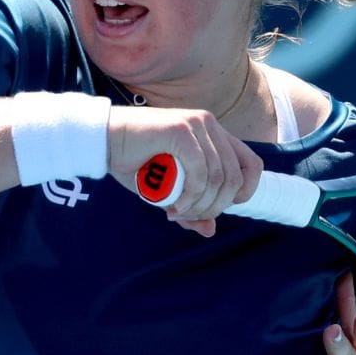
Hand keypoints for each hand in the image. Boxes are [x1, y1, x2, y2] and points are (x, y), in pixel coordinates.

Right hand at [107, 105, 262, 236]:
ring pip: (218, 177)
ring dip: (200, 204)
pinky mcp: (182, 130)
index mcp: (214, 134)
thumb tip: (210, 230)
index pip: (252, 164)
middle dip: (215, 206)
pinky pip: (200, 172)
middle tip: (189, 217)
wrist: (103, 140)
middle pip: (234, 177)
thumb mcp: (167, 191)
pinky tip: (175, 206)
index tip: (220, 208)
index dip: (245, 192)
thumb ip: (190, 206)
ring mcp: (197, 124)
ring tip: (177, 213)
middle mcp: (210, 125)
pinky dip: (190, 196)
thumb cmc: (134, 162)